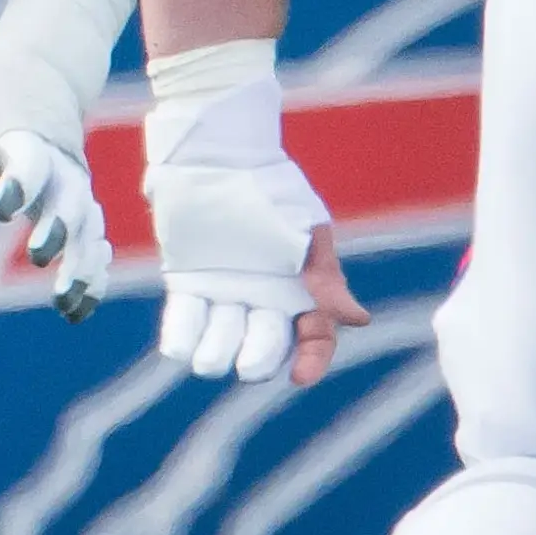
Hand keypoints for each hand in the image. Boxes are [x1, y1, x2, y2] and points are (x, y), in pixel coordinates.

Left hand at [0, 0, 131, 319]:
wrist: (46, 67)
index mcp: (25, 136)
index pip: (26, 161)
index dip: (16, 183)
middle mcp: (59, 161)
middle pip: (68, 198)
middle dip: (59, 229)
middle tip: (41, 260)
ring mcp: (74, 182)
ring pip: (88, 225)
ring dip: (83, 263)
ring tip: (68, 308)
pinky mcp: (79, 197)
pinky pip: (93, 236)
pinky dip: (92, 268)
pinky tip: (79, 311)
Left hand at [145, 40, 358, 383]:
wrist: (219, 156)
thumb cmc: (273, 189)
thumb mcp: (307, 231)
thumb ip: (325, 277)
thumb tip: (356, 319)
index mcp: (301, 287)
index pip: (312, 335)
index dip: (309, 360)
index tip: (298, 378)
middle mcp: (263, 295)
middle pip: (264, 344)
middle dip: (257, 357)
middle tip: (247, 365)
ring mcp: (224, 290)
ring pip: (221, 337)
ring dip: (215, 352)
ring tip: (209, 362)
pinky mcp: (186, 279)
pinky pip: (184, 315)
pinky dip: (181, 334)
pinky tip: (179, 349)